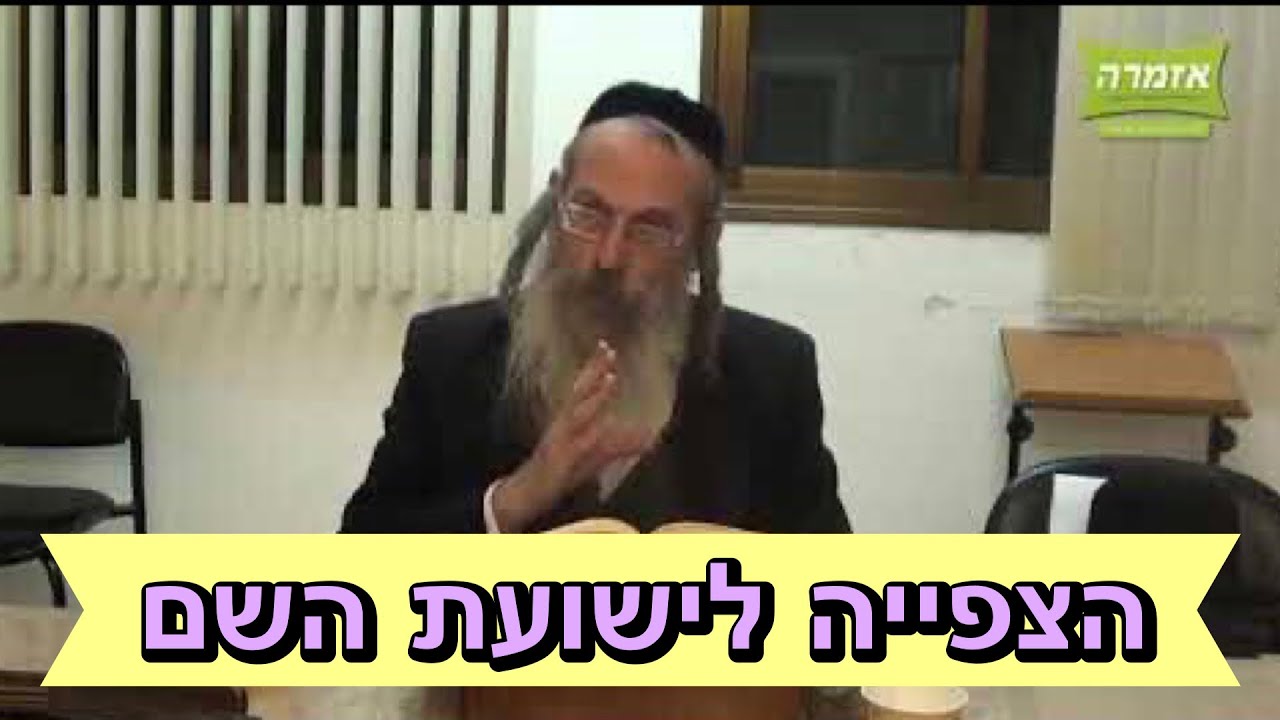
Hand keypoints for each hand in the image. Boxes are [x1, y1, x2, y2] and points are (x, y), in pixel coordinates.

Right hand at [490, 340, 654, 531]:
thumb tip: (650, 436)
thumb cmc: (563, 471)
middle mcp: (563, 424)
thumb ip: (622, 444)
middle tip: (609, 350)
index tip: (606, 345)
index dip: (595, 367)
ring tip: (610, 379)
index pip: (583, 387)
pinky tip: (600, 429)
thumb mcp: (597, 456)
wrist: (530, 493)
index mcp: (569, 419)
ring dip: (594, 396)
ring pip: (577, 414)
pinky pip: (577, 447)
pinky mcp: (560, 460)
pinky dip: (589, 437)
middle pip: (579, 391)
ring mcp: (560, 440)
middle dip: (594, 371)